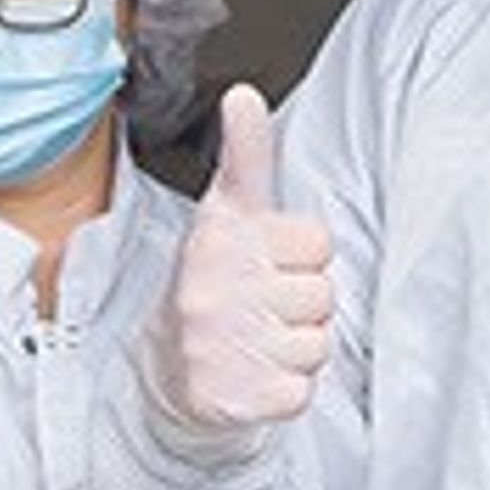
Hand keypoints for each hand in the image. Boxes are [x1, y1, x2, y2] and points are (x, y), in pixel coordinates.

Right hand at [139, 89, 339, 456]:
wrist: (167, 371)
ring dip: (296, 348)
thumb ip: (246, 155)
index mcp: (219, 239)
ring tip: (257, 342)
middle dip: (301, 305)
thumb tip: (244, 92)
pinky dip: (285, 389)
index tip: (267, 262)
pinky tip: (253, 376)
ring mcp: (219, 345)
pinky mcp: (232, 397)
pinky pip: (301, 391)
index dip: (302, 256)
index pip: (318, 242)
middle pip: (322, 295)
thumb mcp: (227, 214)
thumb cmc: (213, 283)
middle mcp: (212, 290)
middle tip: (262, 309)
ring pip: (316, 344)